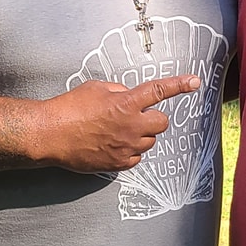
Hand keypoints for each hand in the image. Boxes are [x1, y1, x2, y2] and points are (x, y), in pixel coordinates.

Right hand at [42, 76, 200, 172]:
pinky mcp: (118, 164)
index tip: (194, 82)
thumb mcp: (95, 88)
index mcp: (126, 103)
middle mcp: (131, 125)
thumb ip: (119, 91)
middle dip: (151, 118)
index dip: (179, 85)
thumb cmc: (69, 108)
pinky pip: (136, 157)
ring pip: (149, 141)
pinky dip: (129, 151)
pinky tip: (112, 145)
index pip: (159, 91)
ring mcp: (126, 146)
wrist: (50, 134)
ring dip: (140, 135)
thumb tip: (128, 97)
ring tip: (117, 131)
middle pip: (161, 123)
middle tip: (135, 116)